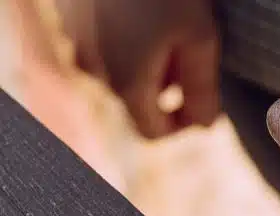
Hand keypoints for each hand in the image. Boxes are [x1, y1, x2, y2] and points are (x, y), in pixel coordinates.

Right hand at [54, 0, 219, 136]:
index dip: (182, 126)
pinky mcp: (68, 18)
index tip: (203, 105)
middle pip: (135, 100)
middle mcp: (93, 71)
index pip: (153, 132)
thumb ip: (202, 90)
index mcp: (127, 84)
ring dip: (146, 62)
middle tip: (193, 52)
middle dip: (167, 87)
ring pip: (118, 71)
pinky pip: (102, 45)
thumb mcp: (200, 38)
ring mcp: (75, 43)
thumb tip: (205, 126)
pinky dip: (125, 40)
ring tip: (170, 24)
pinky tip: (144, 11)